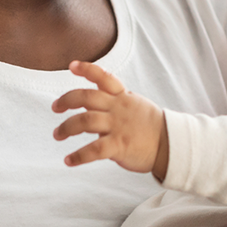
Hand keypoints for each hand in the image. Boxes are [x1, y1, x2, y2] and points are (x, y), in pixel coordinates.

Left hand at [52, 61, 169, 177]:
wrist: (171, 145)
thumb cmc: (151, 127)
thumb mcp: (135, 105)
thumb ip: (114, 102)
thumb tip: (90, 107)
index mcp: (123, 97)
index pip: (104, 77)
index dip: (87, 69)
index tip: (71, 66)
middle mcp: (118, 109)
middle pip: (86, 97)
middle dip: (66, 100)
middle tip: (55, 108)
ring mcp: (118, 127)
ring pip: (85, 122)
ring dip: (66, 128)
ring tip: (57, 135)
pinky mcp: (119, 146)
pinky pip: (93, 150)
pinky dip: (78, 156)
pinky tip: (69, 161)